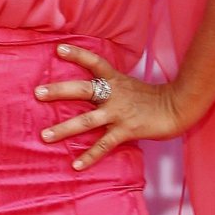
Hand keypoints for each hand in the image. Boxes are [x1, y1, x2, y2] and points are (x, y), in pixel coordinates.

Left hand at [34, 43, 188, 170]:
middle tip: (37, 93)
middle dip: (59, 91)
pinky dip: (89, 156)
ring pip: (87, 121)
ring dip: (64, 129)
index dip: (76, 54)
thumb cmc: (151, 97)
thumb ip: (110, 85)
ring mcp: (118, 113)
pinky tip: (75, 165)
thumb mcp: (128, 83)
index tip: (57, 48)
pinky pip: (104, 145)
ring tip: (45, 136)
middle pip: (82, 89)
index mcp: (114, 79)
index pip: (93, 62)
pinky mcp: (126, 131)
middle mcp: (113, 94)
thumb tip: (92, 88)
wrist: (177, 107)